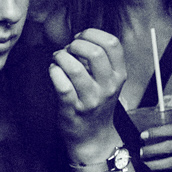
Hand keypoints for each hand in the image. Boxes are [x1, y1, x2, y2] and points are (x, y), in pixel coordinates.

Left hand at [47, 28, 126, 143]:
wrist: (93, 137)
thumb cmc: (97, 104)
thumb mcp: (108, 82)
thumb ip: (98, 61)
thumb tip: (78, 40)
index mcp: (119, 75)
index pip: (112, 44)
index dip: (93, 34)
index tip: (80, 37)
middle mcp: (108, 86)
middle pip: (95, 52)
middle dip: (76, 44)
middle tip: (67, 49)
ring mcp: (91, 99)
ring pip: (75, 68)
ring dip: (61, 57)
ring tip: (57, 59)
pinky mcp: (72, 109)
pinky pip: (62, 85)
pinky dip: (53, 72)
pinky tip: (53, 71)